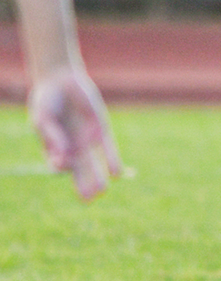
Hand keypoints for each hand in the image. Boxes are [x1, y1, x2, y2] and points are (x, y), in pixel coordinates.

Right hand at [26, 67, 120, 200]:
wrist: (61, 80)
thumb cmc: (47, 101)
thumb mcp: (43, 119)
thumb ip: (52, 137)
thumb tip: (63, 156)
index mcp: (54, 147)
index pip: (58, 166)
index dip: (59, 166)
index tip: (60, 162)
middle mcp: (71, 147)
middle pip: (78, 171)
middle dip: (82, 185)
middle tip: (88, 200)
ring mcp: (86, 140)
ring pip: (93, 164)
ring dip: (97, 177)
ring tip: (101, 192)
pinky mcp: (100, 130)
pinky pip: (108, 149)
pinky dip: (111, 160)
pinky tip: (116, 174)